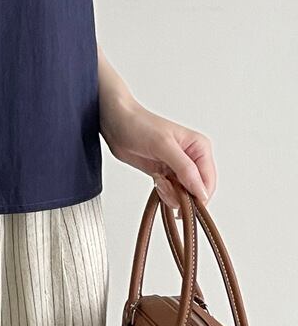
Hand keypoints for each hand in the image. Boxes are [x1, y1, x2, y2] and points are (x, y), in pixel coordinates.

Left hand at [100, 96, 216, 214]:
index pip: (208, 180)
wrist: (116, 123)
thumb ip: (184, 168)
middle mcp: (192, 159)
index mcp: (200, 148)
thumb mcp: (163, 145)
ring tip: (158, 180)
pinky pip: (170, 193)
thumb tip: (201, 190)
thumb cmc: (139, 125)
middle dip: (181, 194)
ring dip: (170, 193)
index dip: (200, 195)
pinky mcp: (164, 174)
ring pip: (183, 194)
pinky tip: (155, 180)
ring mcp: (177, 168)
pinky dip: (163, 192)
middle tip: (165, 185)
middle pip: (197, 190)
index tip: (185, 202)